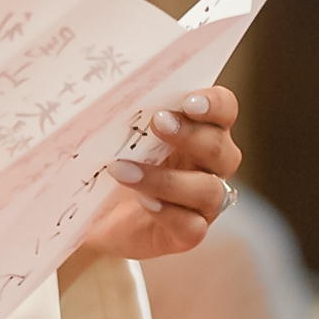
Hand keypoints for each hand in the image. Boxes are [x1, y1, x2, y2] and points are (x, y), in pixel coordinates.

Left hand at [76, 83, 241, 264]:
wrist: (95, 217)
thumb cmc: (111, 161)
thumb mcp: (116, 131)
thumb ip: (125, 108)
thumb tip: (93, 83)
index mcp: (200, 130)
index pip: (224, 110)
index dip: (214, 104)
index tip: (188, 101)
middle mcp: (209, 166)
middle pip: (221, 149)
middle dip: (192, 135)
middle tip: (157, 123)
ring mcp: (202, 204)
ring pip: (208, 190)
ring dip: (167, 179)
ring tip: (123, 169)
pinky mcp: (188, 235)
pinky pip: (193, 227)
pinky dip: (170, 213)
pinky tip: (144, 202)